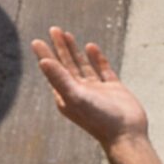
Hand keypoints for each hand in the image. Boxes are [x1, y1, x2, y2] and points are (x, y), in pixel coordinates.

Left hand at [32, 27, 148, 146]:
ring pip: (83, 65)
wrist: (126, 133)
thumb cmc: (99, 119)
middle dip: (59, 47)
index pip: (53, 71)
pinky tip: (91, 47)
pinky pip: (103, 69)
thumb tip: (42, 61)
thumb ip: (60, 78)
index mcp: (66, 96)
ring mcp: (97, 90)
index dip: (45, 55)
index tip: (36, 41)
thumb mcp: (76, 97)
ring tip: (67, 34)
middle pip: (66, 65)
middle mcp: (80, 92)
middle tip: (53, 29)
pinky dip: (97, 58)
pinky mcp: (113, 89)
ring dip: (75, 50)